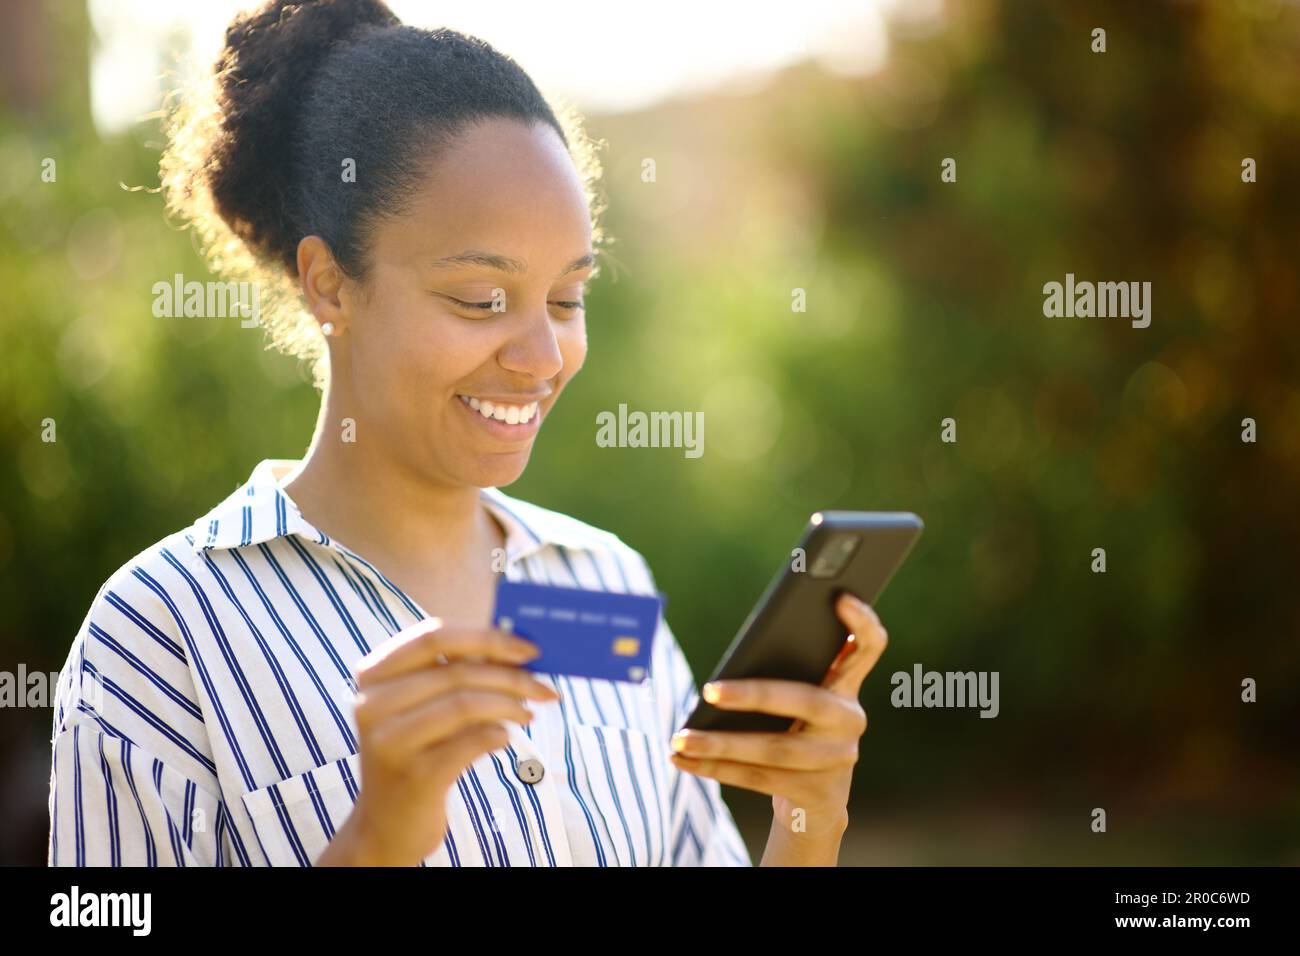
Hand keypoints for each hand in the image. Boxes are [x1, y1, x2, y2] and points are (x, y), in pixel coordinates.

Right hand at [319, 618, 559, 865]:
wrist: (387, 824)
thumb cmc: (417, 752)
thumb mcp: (420, 706)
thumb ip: (453, 673)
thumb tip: (517, 648)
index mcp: (373, 674)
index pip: (433, 636)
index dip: (486, 637)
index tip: (528, 648)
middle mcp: (373, 704)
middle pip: (457, 672)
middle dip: (511, 676)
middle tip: (543, 688)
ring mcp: (390, 741)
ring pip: (466, 703)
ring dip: (509, 705)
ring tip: (527, 714)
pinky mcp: (414, 775)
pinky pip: (471, 741)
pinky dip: (497, 735)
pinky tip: (504, 738)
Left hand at [668, 592, 888, 838]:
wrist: (815, 800)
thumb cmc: (795, 730)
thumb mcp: (799, 700)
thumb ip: (787, 672)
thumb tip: (739, 657)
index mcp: (847, 685)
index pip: (868, 647)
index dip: (862, 623)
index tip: (841, 597)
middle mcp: (850, 720)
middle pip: (806, 701)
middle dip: (753, 696)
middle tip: (708, 691)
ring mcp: (838, 759)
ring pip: (774, 750)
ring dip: (720, 744)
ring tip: (680, 738)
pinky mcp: (818, 793)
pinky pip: (759, 778)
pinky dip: (716, 769)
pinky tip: (682, 760)